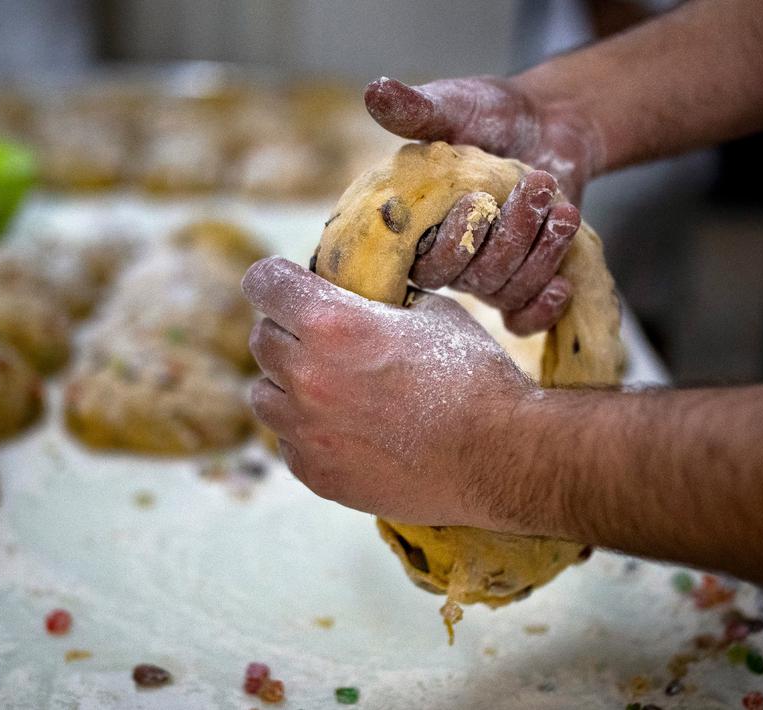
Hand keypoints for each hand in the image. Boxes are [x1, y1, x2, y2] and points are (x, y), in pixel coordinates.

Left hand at [243, 257, 537, 526]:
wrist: (501, 457)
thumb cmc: (475, 379)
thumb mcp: (432, 313)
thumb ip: (381, 304)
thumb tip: (364, 300)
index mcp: (331, 323)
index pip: (264, 283)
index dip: (275, 281)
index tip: (285, 286)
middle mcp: (307, 375)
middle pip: (261, 339)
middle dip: (286, 332)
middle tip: (320, 341)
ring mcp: (307, 431)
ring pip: (264, 395)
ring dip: (287, 385)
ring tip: (328, 389)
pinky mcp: (317, 475)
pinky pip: (288, 443)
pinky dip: (306, 432)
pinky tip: (345, 430)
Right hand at [366, 76, 591, 334]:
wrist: (547, 125)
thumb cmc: (491, 116)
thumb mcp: (456, 105)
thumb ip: (417, 108)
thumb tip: (375, 90)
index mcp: (413, 222)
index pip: (417, 260)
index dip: (448, 241)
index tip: (477, 199)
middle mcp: (443, 257)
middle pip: (465, 278)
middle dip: (508, 237)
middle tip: (536, 186)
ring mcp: (481, 275)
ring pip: (502, 290)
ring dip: (539, 252)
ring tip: (562, 207)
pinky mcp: (518, 285)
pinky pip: (522, 319)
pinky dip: (542, 308)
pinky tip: (563, 284)